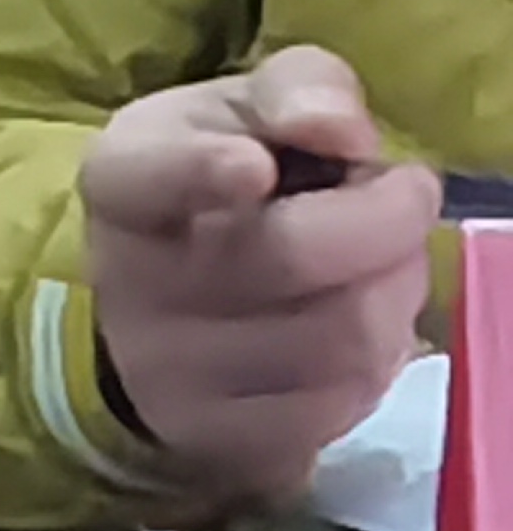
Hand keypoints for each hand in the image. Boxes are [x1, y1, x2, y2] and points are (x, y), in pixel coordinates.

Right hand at [81, 43, 436, 500]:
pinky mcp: (229, 440)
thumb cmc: (210, 194)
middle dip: (385, 219)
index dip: (200, 171)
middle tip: (408, 192)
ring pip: (340, 335)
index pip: (147, 178)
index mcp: (123, 184)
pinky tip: (367, 320)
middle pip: (289, 256)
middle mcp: (132, 284)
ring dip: (398, 287)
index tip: (253, 166)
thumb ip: (297, 90)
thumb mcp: (238, 114)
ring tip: (387, 260)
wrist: (153, 317)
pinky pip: (346, 401)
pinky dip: (385, 352)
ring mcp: (175, 375)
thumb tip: (342, 131)